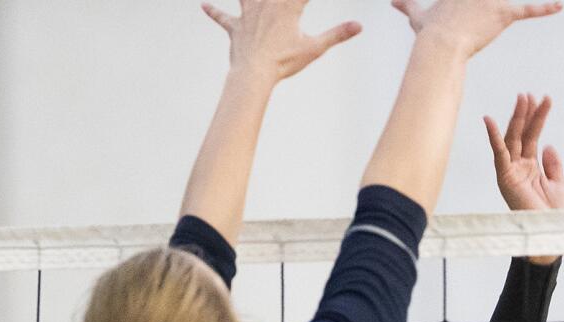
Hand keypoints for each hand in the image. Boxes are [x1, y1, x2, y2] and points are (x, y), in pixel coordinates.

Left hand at [202, 0, 361, 82]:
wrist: (254, 73)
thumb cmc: (284, 61)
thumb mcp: (315, 48)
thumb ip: (337, 34)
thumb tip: (360, 26)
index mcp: (287, 7)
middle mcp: (266, 5)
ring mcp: (248, 14)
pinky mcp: (235, 28)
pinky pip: (222, 17)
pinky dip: (213, 12)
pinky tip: (203, 6)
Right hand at [393, 0, 562, 57]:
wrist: (440, 45)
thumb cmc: (430, 32)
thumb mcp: (418, 15)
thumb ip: (407, 6)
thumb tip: (393, 2)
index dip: (476, 1)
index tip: (478, 4)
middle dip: (492, 2)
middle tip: (494, 10)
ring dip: (516, 5)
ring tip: (526, 8)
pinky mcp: (504, 13)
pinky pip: (528, 10)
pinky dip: (545, 9)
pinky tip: (559, 6)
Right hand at [485, 95, 563, 212]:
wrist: (553, 233)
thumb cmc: (556, 215)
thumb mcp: (559, 184)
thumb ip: (553, 165)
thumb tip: (548, 145)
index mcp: (530, 169)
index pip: (532, 137)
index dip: (537, 119)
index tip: (543, 100)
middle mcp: (518, 168)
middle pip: (521, 135)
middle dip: (526, 114)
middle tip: (530, 94)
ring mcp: (511, 173)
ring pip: (511, 139)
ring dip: (516, 118)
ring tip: (523, 98)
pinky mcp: (505, 179)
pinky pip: (498, 155)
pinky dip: (493, 138)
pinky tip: (489, 120)